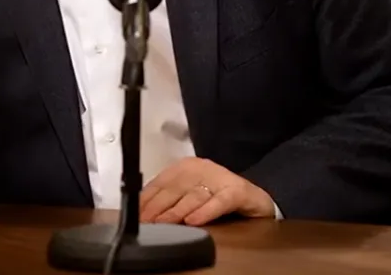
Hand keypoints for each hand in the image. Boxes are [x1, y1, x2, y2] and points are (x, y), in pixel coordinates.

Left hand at [138, 157, 275, 225]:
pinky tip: (194, 221)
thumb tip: (143, 214)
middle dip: (157, 207)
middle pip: (174, 189)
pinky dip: (206, 211)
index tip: (135, 215)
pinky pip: (219, 202)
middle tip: (145, 222)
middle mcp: (201, 169)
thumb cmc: (219, 197)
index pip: (160, 183)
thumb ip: (170, 201)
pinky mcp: (237, 191)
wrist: (256, 197)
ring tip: (163, 223)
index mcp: (186, 168)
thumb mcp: (190, 196)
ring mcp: (219, 178)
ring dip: (176, 211)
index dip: (146, 201)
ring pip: (194, 196)